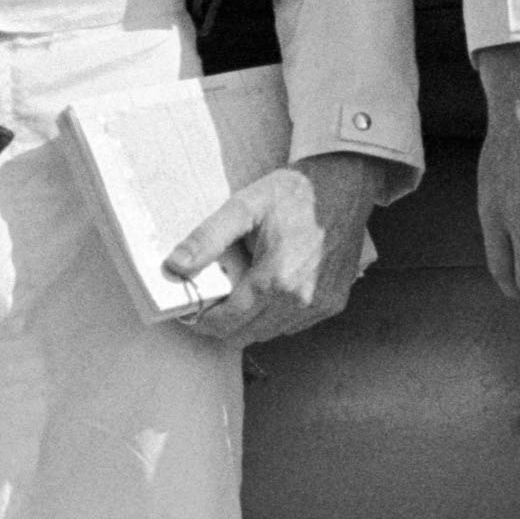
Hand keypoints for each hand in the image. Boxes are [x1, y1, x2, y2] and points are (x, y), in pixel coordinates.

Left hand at [167, 152, 397, 345]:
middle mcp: (301, 300)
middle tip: (211, 299)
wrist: (344, 183)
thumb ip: (207, 238)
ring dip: (249, 320)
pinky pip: (293, 324)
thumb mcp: (244, 206)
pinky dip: (275, 315)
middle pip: (245, 335)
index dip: (202, 320)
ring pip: (269, 333)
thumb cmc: (294, 192)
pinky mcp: (333, 303)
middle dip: (223, 322)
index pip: (226, 323)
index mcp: (276, 279)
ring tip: (240, 290)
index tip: (191, 310)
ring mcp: (320, 305)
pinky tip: (270, 289)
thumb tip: (176, 265)